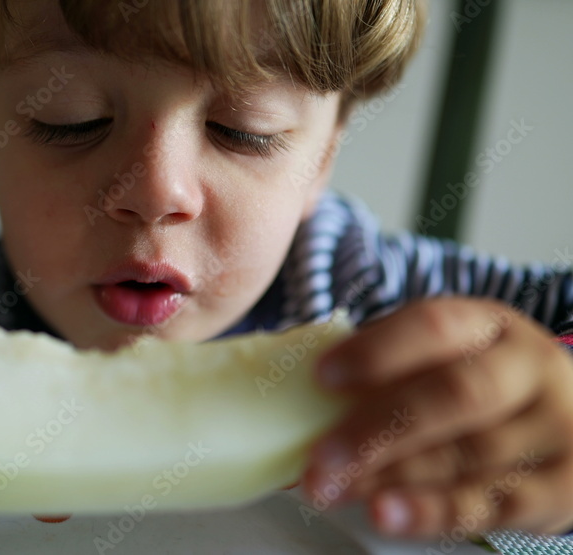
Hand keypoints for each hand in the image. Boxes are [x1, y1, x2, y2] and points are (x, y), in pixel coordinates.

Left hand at [303, 298, 572, 537]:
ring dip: (387, 475)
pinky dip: (429, 511)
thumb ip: (388, 367)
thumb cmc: (482, 385)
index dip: (376, 351)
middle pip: (455, 395)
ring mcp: (551, 432)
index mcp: (489, 326)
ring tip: (328, 487)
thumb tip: (295, 393)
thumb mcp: (448, 356)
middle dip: (377, 426)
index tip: (322, 375)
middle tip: (318, 453)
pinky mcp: (557, 490)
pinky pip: (488, 505)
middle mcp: (527, 372)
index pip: (434, 326)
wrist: (572, 425)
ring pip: (465, 455)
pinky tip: (383, 513)